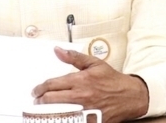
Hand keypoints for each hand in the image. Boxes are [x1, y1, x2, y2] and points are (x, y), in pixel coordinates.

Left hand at [31, 47, 148, 122]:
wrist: (130, 96)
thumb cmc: (112, 80)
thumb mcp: (94, 63)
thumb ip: (74, 57)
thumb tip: (58, 51)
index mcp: (80, 80)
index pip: (52, 84)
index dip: (40, 88)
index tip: (36, 90)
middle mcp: (81, 96)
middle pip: (51, 99)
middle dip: (40, 100)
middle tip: (38, 100)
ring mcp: (85, 110)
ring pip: (59, 113)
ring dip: (48, 112)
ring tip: (44, 110)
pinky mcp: (91, 121)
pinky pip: (72, 122)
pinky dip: (63, 119)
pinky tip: (60, 117)